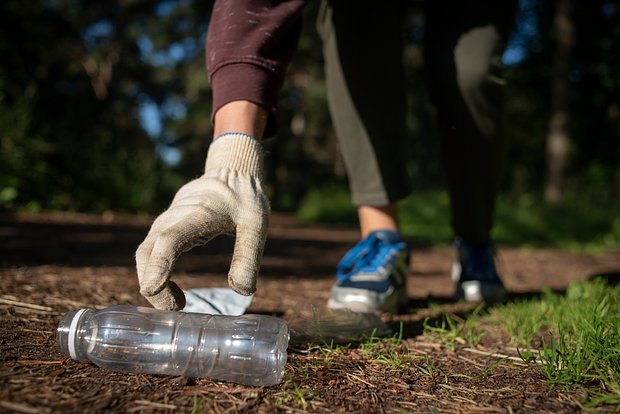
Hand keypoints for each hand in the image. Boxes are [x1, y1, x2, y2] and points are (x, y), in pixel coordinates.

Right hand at [135, 133, 269, 309]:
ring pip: (145, 252)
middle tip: (174, 309)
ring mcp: (168, 219)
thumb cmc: (246, 200)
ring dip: (153, 280)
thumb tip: (242, 292)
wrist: (233, 173)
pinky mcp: (166, 225)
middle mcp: (177, 215)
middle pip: (148, 250)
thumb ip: (248, 257)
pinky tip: (173, 291)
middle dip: (152, 283)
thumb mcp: (257, 226)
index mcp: (200, 213)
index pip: (170, 239)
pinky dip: (155, 272)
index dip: (159, 264)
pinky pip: (151, 250)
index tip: (151, 289)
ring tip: (177, 304)